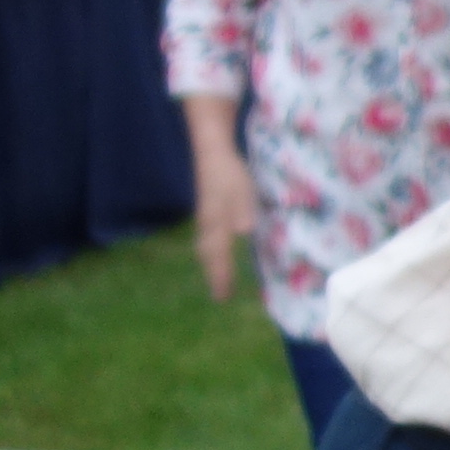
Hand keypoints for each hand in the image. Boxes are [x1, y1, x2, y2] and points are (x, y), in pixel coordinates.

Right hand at [193, 164, 257, 303]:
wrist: (212, 153)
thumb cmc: (230, 173)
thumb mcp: (241, 190)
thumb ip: (243, 210)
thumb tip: (244, 231)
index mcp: (216, 223)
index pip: (218, 256)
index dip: (221, 276)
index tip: (223, 297)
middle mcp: (207, 225)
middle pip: (208, 256)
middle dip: (215, 276)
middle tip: (220, 296)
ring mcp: (205, 219)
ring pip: (205, 249)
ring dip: (211, 266)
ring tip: (218, 281)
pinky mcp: (206, 213)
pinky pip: (207, 240)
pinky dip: (211, 254)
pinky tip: (216, 254)